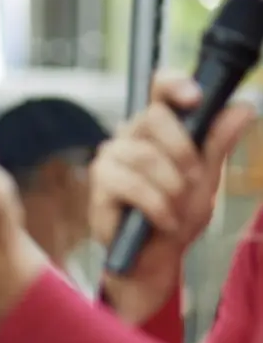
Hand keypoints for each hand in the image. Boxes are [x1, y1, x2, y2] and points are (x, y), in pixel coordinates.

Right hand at [91, 72, 253, 323]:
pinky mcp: (99, 185)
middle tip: (193, 180)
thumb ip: (218, 142)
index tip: (195, 97)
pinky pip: (132, 185)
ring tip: (176, 207)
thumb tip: (243, 106)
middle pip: (152, 118)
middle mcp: (128, 137)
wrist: (156, 258)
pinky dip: (156, 206)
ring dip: (171, 187)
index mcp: (156, 129)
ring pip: (144, 155)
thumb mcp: (207, 178)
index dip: (173, 84)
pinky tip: (163, 219)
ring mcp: (110, 159)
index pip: (158, 89)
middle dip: (182, 151)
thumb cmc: (177, 215)